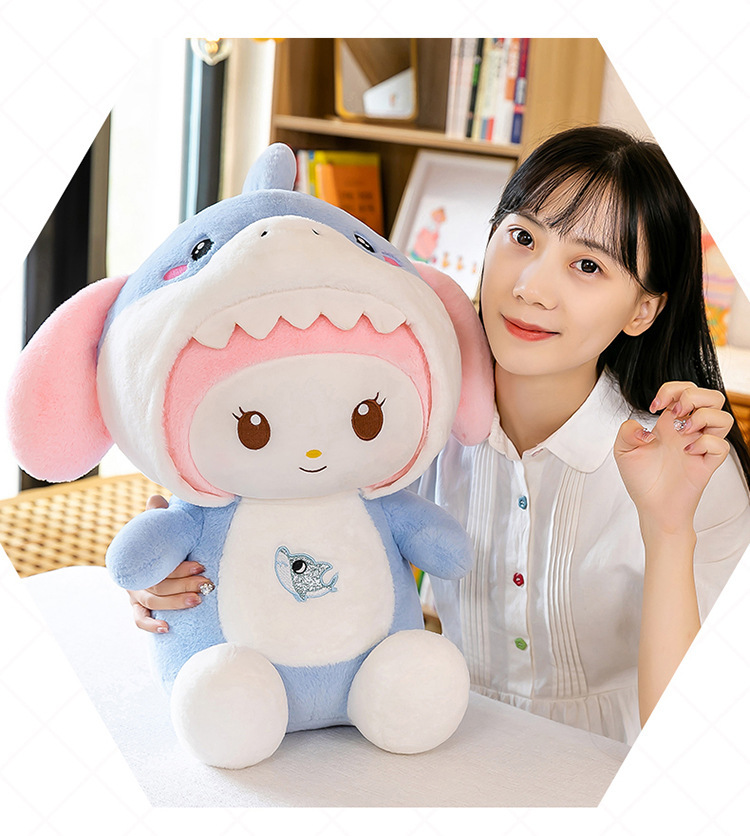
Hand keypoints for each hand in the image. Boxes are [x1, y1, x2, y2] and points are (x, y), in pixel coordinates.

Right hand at [127, 495, 213, 632]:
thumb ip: (157, 515)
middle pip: (158, 585)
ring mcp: (134, 594)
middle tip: (206, 582)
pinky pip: (139, 621)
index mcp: (139, 557)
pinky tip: (167, 628)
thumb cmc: (155, 540)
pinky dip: (150, 625)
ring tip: (198, 599)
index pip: (158, 565)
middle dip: (184, 584)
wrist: (141, 554)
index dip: (180, 567)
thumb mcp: (156, 527)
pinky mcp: (136, 608)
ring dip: (175, 602)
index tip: (201, 565)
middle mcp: (134, 576)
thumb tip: (157, 499)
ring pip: (152, 602)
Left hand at [614, 382, 731, 536]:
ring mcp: (700, 447)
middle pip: (712, 397)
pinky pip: (721, 446)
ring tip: (683, 432)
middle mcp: (689, 432)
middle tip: (676, 413)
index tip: (656, 406)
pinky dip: (705, 444)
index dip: (673, 389)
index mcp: (671, 423)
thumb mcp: (622, 451)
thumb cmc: (641, 479)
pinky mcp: (707, 465)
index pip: (686, 390)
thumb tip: (644, 429)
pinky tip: (687, 452)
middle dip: (695, 396)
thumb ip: (626, 432)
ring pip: (724, 417)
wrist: (652, 507)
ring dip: (704, 417)